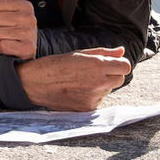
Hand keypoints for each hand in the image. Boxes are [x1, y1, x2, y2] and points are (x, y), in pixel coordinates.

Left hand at [0, 0, 36, 59]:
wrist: (27, 46)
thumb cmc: (14, 27)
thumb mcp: (4, 10)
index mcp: (24, 5)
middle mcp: (29, 18)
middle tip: (2, 29)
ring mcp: (29, 33)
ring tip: (6, 37)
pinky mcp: (27, 48)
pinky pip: (2, 46)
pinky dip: (2, 47)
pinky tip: (9, 45)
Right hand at [16, 47, 130, 110]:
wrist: (35, 83)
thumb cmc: (55, 65)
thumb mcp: (78, 53)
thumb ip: (103, 53)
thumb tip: (121, 51)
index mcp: (97, 65)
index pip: (125, 67)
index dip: (118, 64)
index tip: (109, 63)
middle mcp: (99, 82)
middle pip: (119, 79)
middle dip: (110, 74)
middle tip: (91, 72)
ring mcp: (94, 97)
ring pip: (107, 90)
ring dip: (99, 85)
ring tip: (79, 81)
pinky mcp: (88, 108)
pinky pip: (98, 100)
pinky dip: (91, 96)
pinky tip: (76, 91)